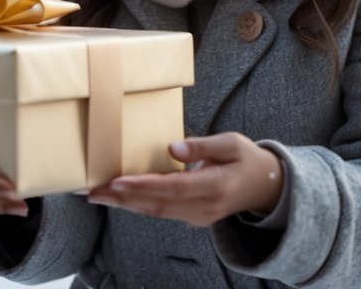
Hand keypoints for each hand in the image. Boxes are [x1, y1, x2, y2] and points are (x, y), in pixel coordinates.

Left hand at [86, 133, 282, 225]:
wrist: (266, 187)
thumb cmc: (247, 159)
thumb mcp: (231, 143)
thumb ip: (202, 146)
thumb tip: (174, 147)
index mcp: (215, 187)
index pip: (172, 187)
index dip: (143, 186)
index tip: (116, 181)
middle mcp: (204, 207)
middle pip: (157, 204)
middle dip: (123, 198)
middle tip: (93, 191)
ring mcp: (198, 216)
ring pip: (156, 211)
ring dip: (126, 203)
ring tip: (99, 194)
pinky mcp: (193, 217)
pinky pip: (162, 211)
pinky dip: (139, 204)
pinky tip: (121, 197)